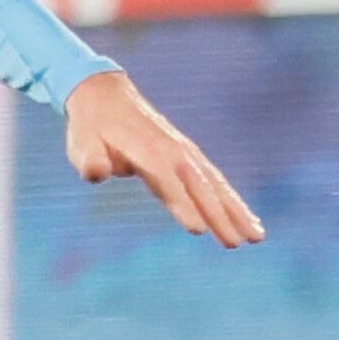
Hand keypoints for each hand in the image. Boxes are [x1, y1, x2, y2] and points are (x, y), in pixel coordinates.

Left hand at [64, 68, 263, 245]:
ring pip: (216, 186)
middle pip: (200, 187)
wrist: (105, 95)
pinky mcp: (189, 157)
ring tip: (257, 237)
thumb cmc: (91, 126)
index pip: (167, 183)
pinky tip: (248, 220)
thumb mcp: (81, 142)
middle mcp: (174, 152)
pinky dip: (232, 201)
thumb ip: (89, 158)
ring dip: (237, 211)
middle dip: (219, 215)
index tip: (198, 230)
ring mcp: (185, 153)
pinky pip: (215, 182)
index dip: (182, 205)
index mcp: (148, 151)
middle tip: (236, 243)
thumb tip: (95, 171)